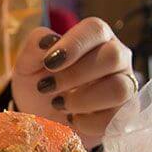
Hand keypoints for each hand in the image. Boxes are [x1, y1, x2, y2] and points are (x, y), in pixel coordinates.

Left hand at [11, 17, 135, 148]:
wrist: (39, 121)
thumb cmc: (39, 85)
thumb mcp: (27, 66)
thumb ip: (33, 48)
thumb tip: (48, 41)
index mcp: (95, 39)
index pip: (96, 29)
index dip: (73, 45)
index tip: (49, 63)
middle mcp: (116, 58)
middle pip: (113, 56)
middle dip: (74, 75)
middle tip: (47, 86)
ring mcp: (125, 86)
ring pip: (119, 89)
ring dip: (83, 100)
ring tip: (59, 104)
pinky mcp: (123, 115)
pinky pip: (116, 119)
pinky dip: (87, 122)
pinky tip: (72, 119)